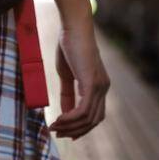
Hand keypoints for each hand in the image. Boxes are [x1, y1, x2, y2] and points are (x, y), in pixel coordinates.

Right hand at [49, 21, 108, 138]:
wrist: (73, 27)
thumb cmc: (69, 46)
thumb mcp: (67, 75)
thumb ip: (68, 94)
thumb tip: (65, 113)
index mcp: (100, 86)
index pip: (96, 115)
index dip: (82, 128)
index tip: (66, 132)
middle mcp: (104, 88)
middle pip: (94, 120)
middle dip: (75, 130)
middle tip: (57, 132)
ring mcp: (100, 86)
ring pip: (88, 118)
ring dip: (70, 126)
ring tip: (54, 126)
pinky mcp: (92, 83)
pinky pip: (83, 110)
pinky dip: (71, 118)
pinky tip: (59, 119)